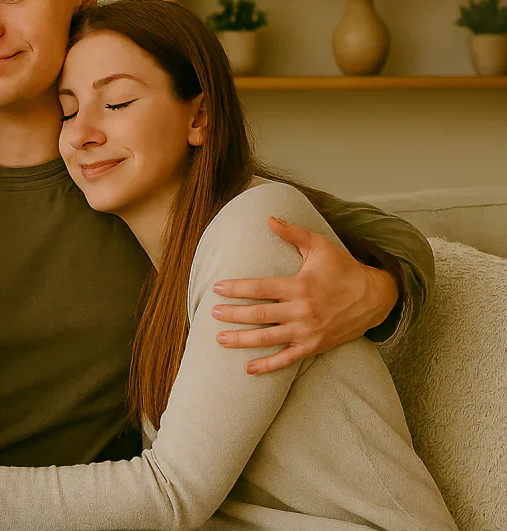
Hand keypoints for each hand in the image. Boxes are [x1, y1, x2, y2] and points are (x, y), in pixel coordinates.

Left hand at [210, 217, 397, 374]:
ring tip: (220, 339)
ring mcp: (307, 331)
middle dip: (233, 314)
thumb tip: (269, 218)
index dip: (237, 289)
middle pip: (259, 315)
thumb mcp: (320, 246)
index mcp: (300, 286)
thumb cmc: (343, 268)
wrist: (375, 297)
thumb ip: (293, 233)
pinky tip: (248, 368)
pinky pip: (287, 359)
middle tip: (212, 313)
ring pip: (268, 339)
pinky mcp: (314, 346)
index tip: (218, 288)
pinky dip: (267, 365)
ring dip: (242, 340)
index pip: (260, 288)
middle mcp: (302, 311)